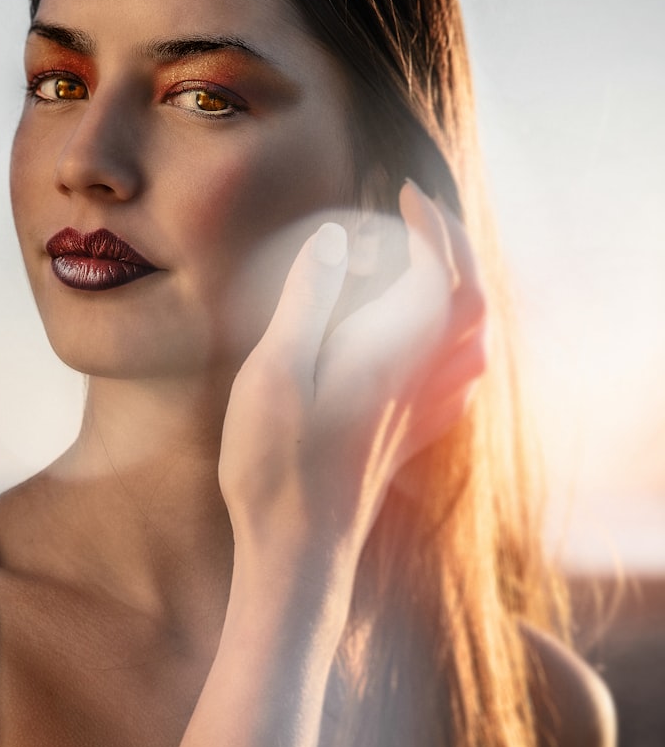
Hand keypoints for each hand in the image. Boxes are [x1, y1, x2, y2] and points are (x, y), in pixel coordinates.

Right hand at [218, 181, 486, 566]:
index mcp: (392, 355)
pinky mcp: (409, 438)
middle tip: (421, 223)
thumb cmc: (277, 465)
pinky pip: (458, 381)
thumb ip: (307, 301)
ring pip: (471, 342)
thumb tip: (331, 240)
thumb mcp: (275, 372)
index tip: (402, 196)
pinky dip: (458, 345)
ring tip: (431, 270)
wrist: (298, 549)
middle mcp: (420, 381)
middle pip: (471, 303)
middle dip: (454, 251)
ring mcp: (420, 414)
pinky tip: (436, 348)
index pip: (440, 272)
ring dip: (462, 294)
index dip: (430, 226)